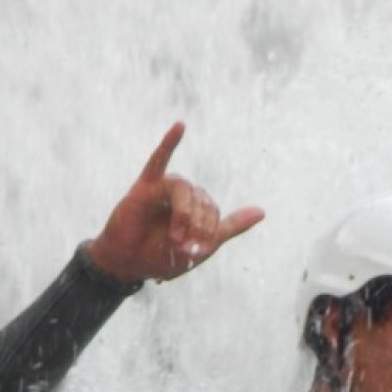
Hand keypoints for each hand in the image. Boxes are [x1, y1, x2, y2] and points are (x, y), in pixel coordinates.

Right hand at [85, 122, 263, 284]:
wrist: (128, 264)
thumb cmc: (162, 255)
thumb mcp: (203, 245)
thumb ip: (231, 225)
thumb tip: (262, 211)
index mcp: (197, 207)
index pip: (214, 210)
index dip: (208, 231)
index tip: (195, 252)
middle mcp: (182, 195)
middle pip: (201, 198)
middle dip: (197, 225)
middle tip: (183, 247)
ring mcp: (163, 188)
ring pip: (184, 188)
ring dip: (184, 214)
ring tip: (175, 237)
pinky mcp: (144, 187)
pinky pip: (158, 160)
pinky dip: (169, 142)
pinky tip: (179, 127)